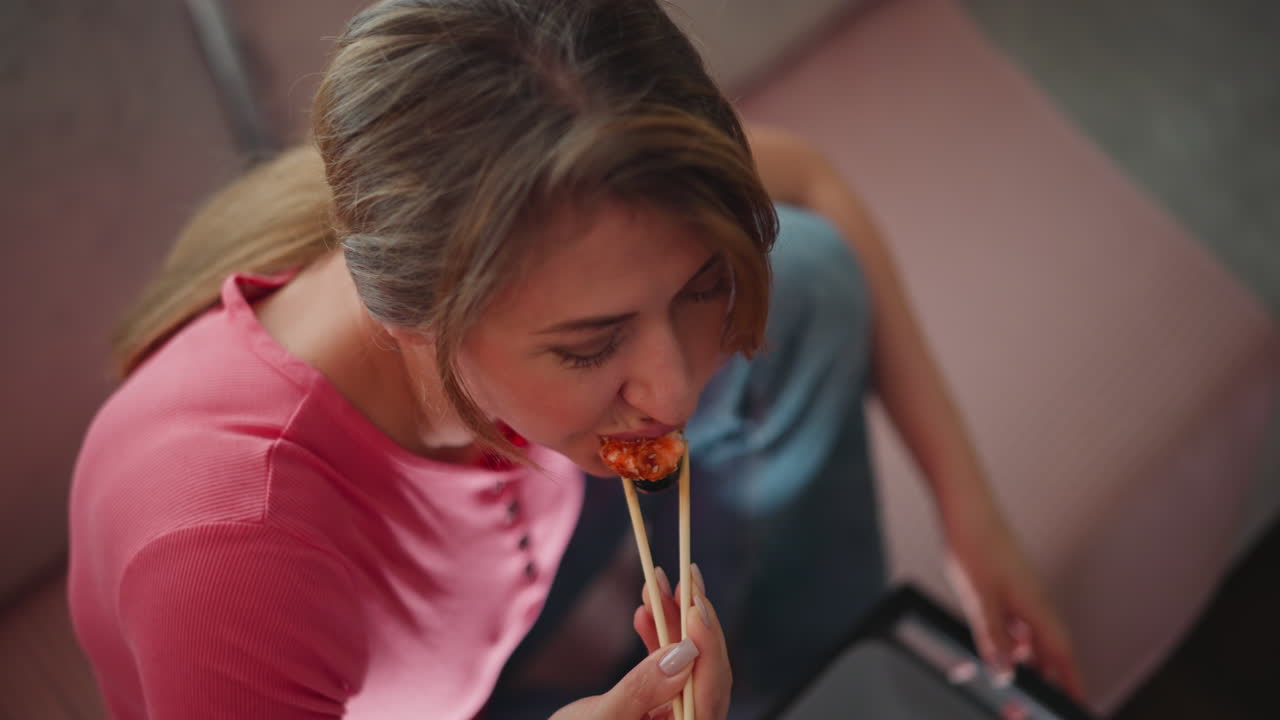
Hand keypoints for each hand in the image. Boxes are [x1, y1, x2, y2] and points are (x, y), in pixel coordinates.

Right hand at [549, 564, 731, 719]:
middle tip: (686, 578)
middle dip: (693, 622)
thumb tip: (683, 655)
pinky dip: (655, 640)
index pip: (709, 691)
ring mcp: (673, 716)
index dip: (708, 645)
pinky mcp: (659, 707)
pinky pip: (666, 668)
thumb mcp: (602, 719)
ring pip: (686, 663)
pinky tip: (642, 614)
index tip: (696, 605)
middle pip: (703, 671)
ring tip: (656, 585)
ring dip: (672, 622)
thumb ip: (641, 689)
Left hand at [943, 495, 1085, 700]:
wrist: (965, 507)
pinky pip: (1014, 622)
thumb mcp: (979, 600)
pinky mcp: (1007, 586)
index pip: (1062, 654)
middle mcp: (1034, 601)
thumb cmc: (975, 543)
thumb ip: (992, 638)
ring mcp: (1021, 593)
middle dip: (1046, 678)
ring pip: (1028, 637)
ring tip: (1009, 680)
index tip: (1079, 703)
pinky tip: (992, 647)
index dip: (1072, 681)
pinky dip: (1006, 639)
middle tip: (1035, 698)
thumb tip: (1004, 671)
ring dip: (1021, 660)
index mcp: (1035, 606)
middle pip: (1048, 650)